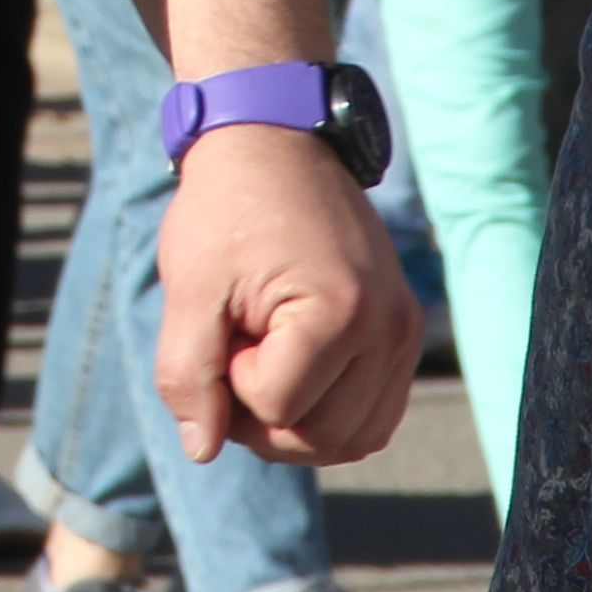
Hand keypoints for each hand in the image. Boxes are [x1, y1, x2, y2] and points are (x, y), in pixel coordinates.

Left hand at [155, 121, 420, 466]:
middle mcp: (389, 329)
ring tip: (261, 355)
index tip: (223, 321)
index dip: (229, 379)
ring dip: (295, 421)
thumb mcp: (190, 286)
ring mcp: (404, 332)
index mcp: (339, 311)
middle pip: (319, 438)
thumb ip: (187, 373)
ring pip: (352, 440)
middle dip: (259, 413)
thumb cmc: (226, 208)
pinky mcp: (403, 333)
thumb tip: (202, 450)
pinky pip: (373, 417)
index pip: (275, 408)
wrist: (274, 141)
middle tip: (234, 347)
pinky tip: (290, 369)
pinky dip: (329, 414)